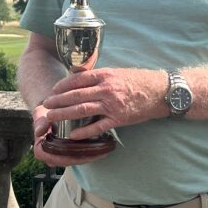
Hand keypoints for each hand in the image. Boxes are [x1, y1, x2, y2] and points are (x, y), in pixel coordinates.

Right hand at [31, 103, 103, 166]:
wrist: (51, 108)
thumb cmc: (46, 112)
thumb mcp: (41, 113)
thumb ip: (40, 121)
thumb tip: (39, 131)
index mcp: (41, 148)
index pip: (51, 158)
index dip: (64, 157)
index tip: (76, 155)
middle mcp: (50, 154)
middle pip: (66, 161)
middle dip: (81, 159)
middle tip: (96, 154)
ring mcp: (60, 154)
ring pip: (74, 160)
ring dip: (87, 158)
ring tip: (101, 153)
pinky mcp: (69, 151)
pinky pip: (78, 156)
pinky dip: (89, 154)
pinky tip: (100, 150)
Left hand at [41, 67, 167, 139]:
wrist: (160, 92)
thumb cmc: (139, 81)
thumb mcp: (118, 72)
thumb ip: (100, 76)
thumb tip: (81, 78)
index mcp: (106, 75)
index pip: (77, 79)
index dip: (62, 86)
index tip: (53, 90)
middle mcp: (107, 89)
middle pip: (76, 95)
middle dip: (58, 101)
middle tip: (46, 105)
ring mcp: (112, 105)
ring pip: (82, 110)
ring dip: (64, 114)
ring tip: (51, 118)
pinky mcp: (119, 119)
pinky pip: (98, 126)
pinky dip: (84, 131)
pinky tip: (73, 135)